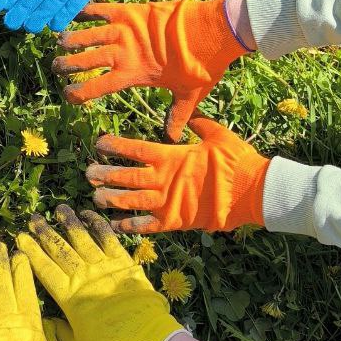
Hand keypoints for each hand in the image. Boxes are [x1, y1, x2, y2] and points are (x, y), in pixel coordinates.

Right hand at [16, 205, 183, 340]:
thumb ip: (60, 331)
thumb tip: (48, 320)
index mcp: (68, 297)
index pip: (44, 268)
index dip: (31, 252)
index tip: (20, 237)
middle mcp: (83, 276)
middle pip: (59, 249)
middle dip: (44, 232)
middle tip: (33, 218)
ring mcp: (104, 267)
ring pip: (81, 238)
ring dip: (69, 222)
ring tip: (59, 209)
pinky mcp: (124, 263)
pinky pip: (108, 238)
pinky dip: (97, 224)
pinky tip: (88, 215)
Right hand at [54, 0, 246, 138]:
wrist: (216, 30)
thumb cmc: (204, 64)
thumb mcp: (190, 94)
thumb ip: (177, 115)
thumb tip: (173, 138)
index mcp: (133, 73)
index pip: (97, 87)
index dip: (79, 93)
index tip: (69, 97)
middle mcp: (124, 51)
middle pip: (86, 60)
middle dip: (68, 65)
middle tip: (57, 68)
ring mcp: (126, 28)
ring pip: (89, 34)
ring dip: (72, 38)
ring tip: (59, 42)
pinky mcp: (133, 10)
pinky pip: (103, 9)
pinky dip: (88, 10)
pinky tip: (77, 13)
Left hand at [88, 116, 268, 233]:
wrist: (252, 192)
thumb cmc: (236, 161)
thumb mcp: (217, 135)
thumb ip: (198, 124)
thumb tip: (189, 114)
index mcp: (171, 156)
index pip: (134, 149)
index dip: (114, 146)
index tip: (98, 143)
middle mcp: (163, 179)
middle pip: (125, 176)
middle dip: (104, 174)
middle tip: (88, 173)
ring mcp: (167, 202)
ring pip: (130, 201)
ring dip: (111, 199)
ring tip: (94, 197)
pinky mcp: (175, 221)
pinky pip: (147, 225)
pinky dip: (130, 225)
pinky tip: (116, 224)